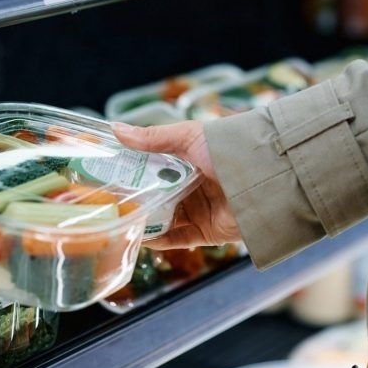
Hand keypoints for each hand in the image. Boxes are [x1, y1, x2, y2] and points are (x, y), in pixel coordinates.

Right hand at [111, 121, 240, 248]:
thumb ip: (152, 137)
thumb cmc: (227, 150)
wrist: (262, 180)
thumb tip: (115, 128)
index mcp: (187, 161)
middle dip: (133, 199)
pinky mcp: (206, 232)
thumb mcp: (188, 137)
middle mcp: (192, 185)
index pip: (153, 168)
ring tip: (116, 221)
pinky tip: (139, 237)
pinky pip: (177, 238)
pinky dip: (158, 239)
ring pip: (163, 218)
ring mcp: (198, 210)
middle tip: (105, 201)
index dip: (130, 171)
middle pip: (156, 195)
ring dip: (143, 221)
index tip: (105, 174)